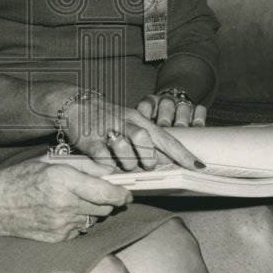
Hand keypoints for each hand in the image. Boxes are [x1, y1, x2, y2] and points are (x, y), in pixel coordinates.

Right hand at [0, 158, 132, 242]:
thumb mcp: (50, 162)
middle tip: (100, 191)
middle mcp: (65, 204)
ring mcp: (61, 224)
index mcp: (63, 179)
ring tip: (73, 199)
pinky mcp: (58, 238)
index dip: (122, 194)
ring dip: (92, 210)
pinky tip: (62, 211)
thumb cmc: (19, 177)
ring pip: (94, 219)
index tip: (127, 192)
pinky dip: (78, 221)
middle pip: (104, 207)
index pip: (106, 192)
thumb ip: (83, 166)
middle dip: (107, 200)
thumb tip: (110, 172)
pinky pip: (80, 229)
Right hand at [64, 97, 204, 172]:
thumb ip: (146, 139)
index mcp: (139, 118)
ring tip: (123, 163)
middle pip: (144, 140)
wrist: (74, 105)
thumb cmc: (107, 118)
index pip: (165, 137)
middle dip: (147, 158)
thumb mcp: (129, 121)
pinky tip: (106, 163)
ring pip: (123, 149)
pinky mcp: (90, 139)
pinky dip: (107, 165)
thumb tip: (166, 162)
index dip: (182, 153)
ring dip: (126, 163)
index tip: (198, 167)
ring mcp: (107, 130)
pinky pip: (103, 158)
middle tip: (144, 164)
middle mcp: (125, 122)